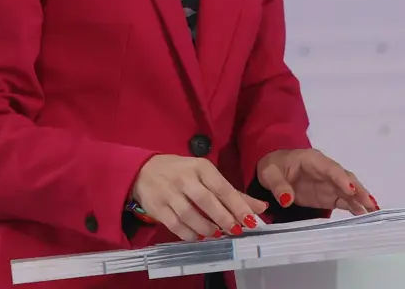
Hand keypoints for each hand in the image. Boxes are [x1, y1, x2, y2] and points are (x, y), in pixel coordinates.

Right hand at [131, 155, 269, 240]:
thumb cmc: (182, 172)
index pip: (222, 187)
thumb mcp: (206, 175)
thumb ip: (233, 193)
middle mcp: (185, 178)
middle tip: (236, 231)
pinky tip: (198, 236)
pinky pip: (175, 225)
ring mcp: (169, 193)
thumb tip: (261, 208)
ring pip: (190, 215)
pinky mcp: (157, 207)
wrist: (143, 170)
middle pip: (206, 201)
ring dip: (206, 228)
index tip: (250, 221)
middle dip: (223, 218)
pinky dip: (189, 234)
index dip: (237, 205)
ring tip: (217, 234)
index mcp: (201, 167)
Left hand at [256, 148, 378, 214]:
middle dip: (358, 190)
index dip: (340, 178)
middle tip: (370, 203)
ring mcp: (329, 183)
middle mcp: (326, 170)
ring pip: (349, 190)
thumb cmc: (273, 167)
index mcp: (312, 160)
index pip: (330, 168)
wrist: (274, 170)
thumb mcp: (269, 174)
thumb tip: (286, 199)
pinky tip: (363, 215)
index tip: (350, 189)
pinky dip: (354, 207)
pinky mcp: (328, 195)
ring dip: (361, 200)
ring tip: (373, 212)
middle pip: (345, 178)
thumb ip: (278, 185)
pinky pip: (344, 200)